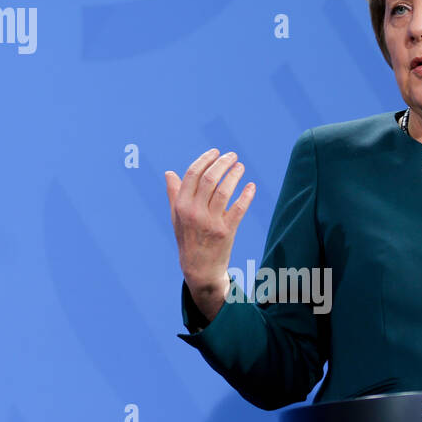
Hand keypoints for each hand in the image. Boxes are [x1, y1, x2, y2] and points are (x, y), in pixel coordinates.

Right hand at [166, 149, 255, 321]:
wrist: (199, 269)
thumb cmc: (187, 239)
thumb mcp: (176, 217)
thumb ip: (174, 194)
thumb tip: (169, 173)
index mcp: (181, 206)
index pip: (192, 175)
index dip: (205, 160)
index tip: (215, 152)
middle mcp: (194, 213)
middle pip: (210, 179)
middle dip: (222, 163)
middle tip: (232, 155)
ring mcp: (211, 222)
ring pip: (224, 191)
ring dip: (234, 175)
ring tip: (240, 166)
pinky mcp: (226, 232)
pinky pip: (239, 209)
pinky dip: (246, 195)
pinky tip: (251, 186)